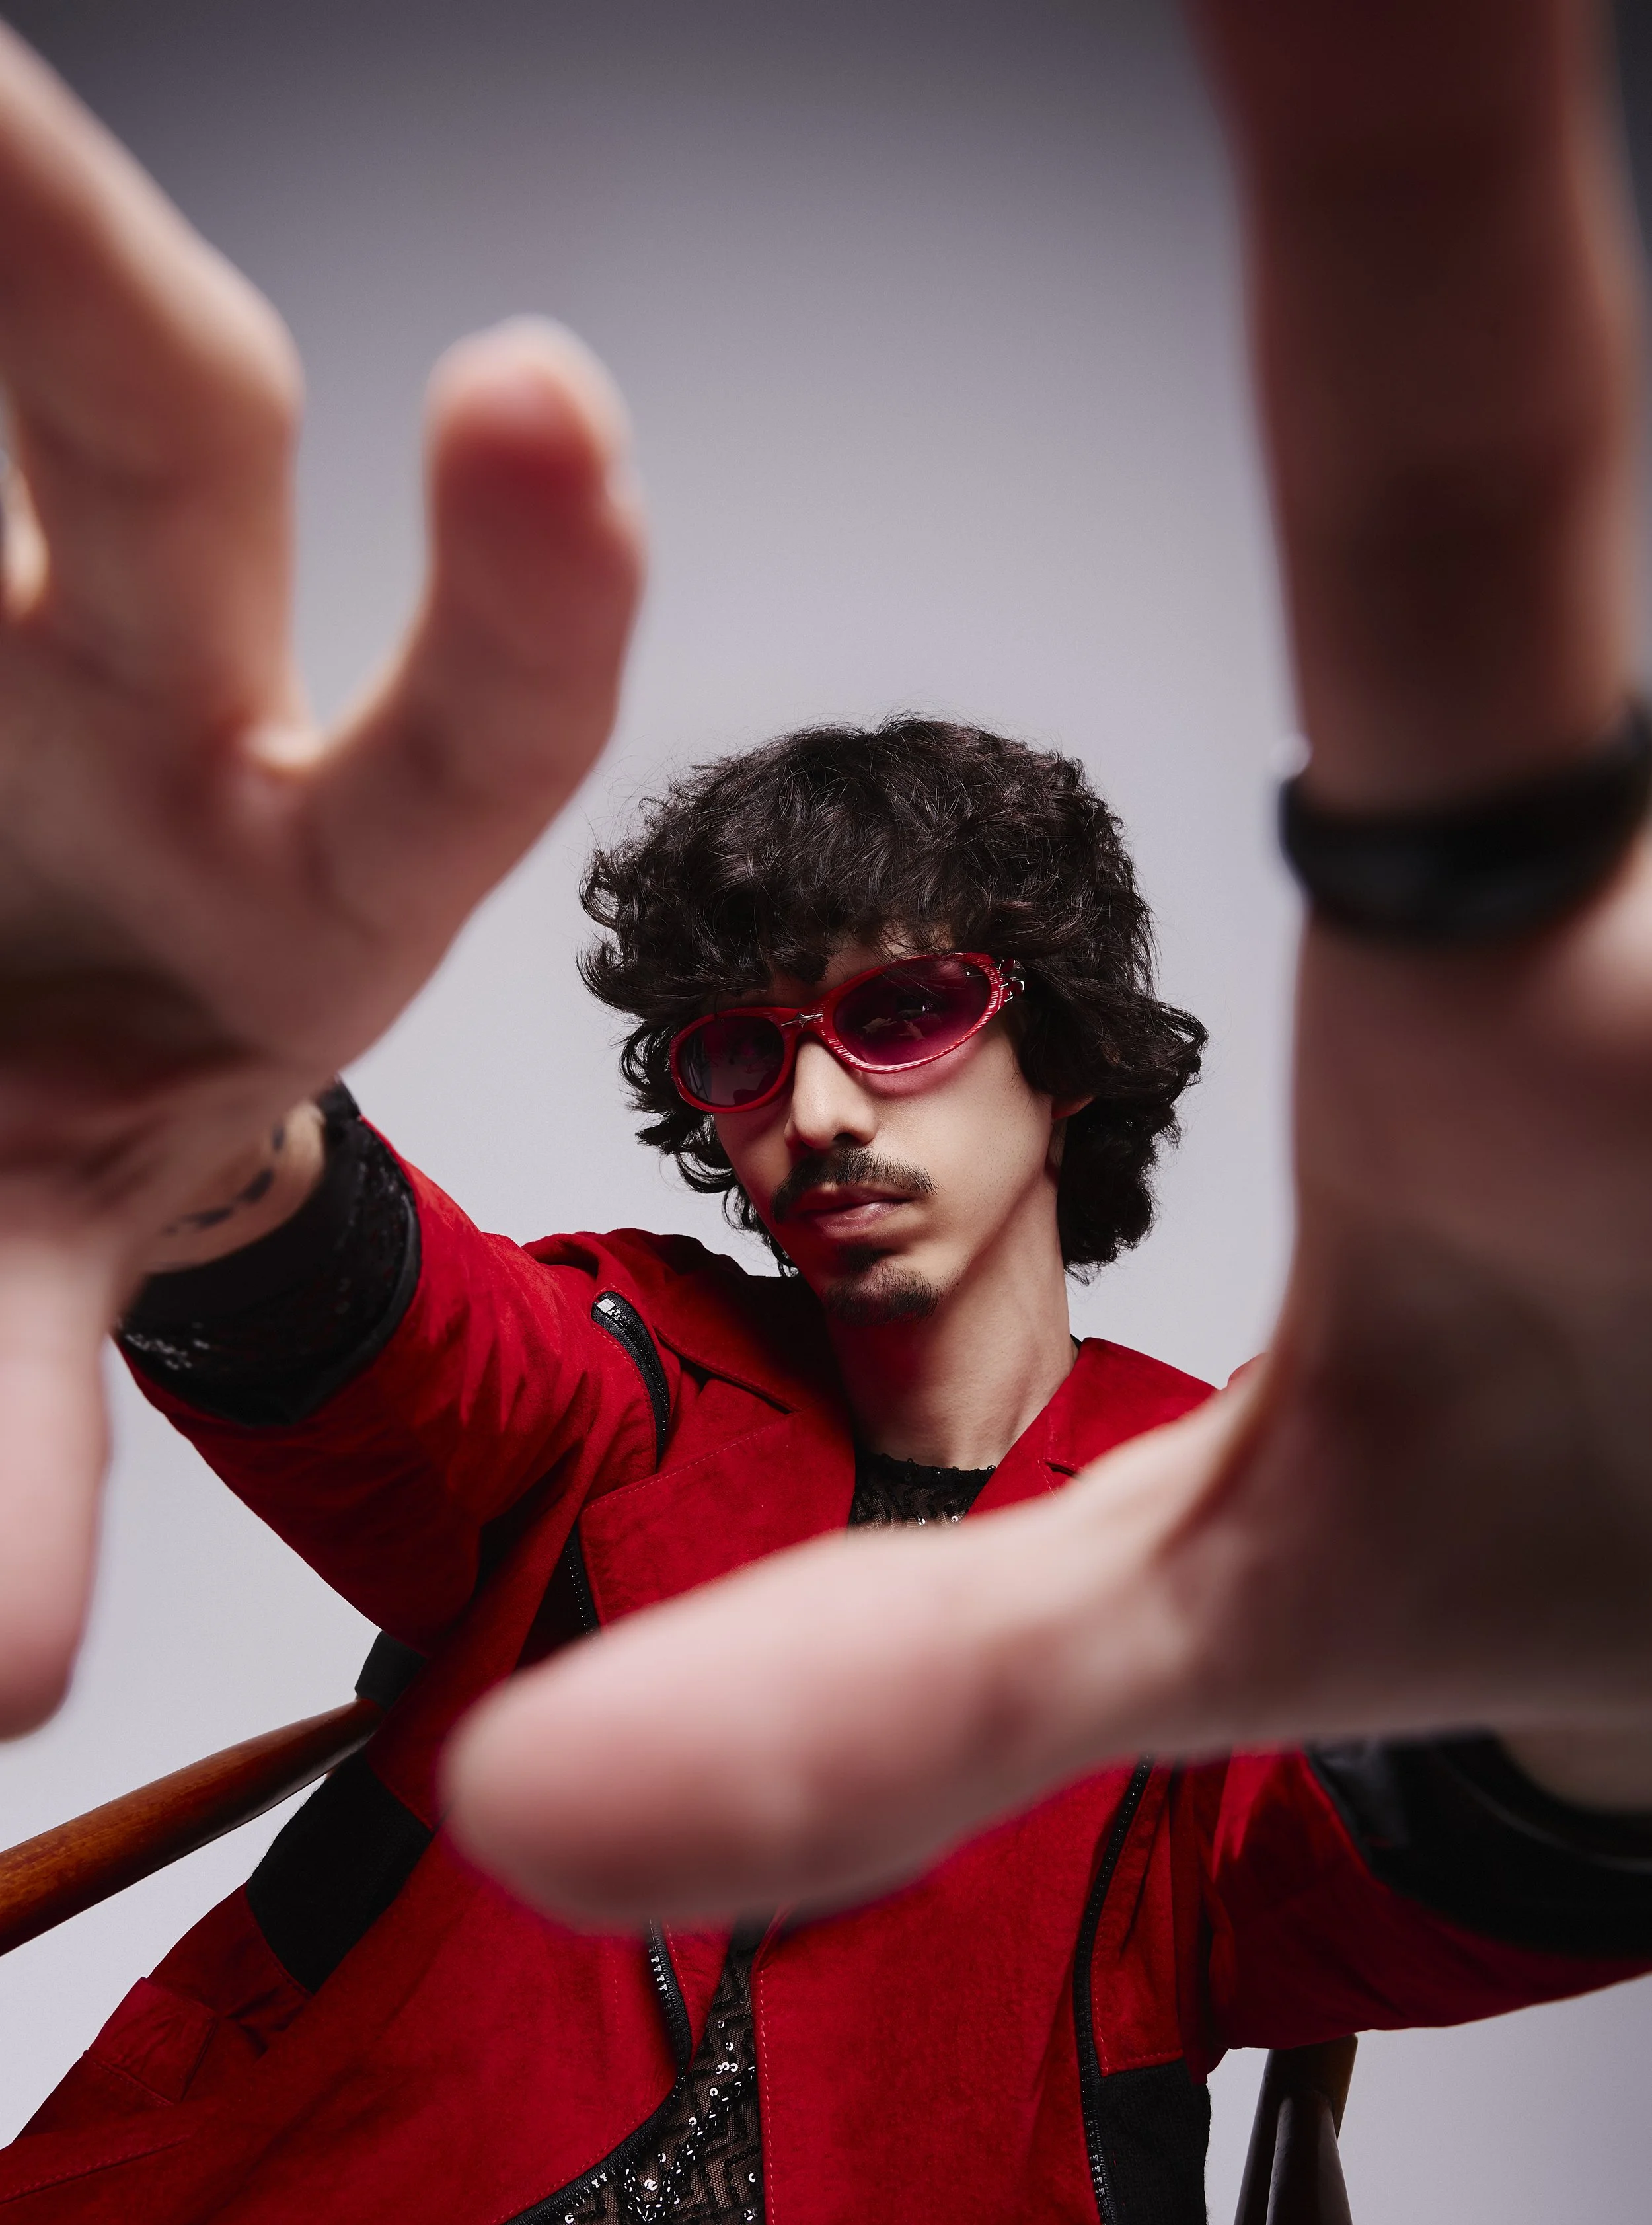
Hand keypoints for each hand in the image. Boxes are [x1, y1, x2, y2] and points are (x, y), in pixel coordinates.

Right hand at [0, 28, 642, 1729]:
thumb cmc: (59, 1106)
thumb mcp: (28, 1263)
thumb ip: (10, 1430)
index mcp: (302, 872)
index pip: (462, 731)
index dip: (520, 595)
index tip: (541, 396)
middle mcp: (163, 684)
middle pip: (171, 442)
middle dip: (64, 265)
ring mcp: (8, 601)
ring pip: (3, 381)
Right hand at [444, 0, 1651, 1921]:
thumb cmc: (1612, 1538)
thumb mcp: (1271, 1609)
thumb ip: (919, 1677)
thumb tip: (526, 1796)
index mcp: (1541, 1008)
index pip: (1435, 474)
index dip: (1385, 123)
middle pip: (1559, 383)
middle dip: (1440, 171)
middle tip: (1366, 92)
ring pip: (1639, 548)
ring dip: (1556, 547)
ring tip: (1514, 771)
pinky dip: (1621, 697)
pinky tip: (1593, 896)